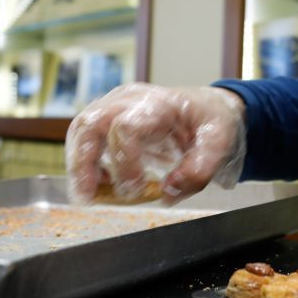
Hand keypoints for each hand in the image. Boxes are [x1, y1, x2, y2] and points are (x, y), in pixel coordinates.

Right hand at [65, 84, 245, 203]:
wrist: (207, 106)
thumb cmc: (210, 121)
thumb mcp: (219, 143)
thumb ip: (199, 170)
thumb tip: (167, 192)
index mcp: (159, 103)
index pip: (126, 126)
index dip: (123, 161)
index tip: (133, 190)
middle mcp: (131, 99)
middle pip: (90, 122)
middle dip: (82, 162)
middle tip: (86, 197)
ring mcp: (116, 105)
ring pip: (80, 129)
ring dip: (78, 165)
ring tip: (87, 195)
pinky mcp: (109, 117)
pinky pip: (85, 137)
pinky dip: (85, 163)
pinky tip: (100, 184)